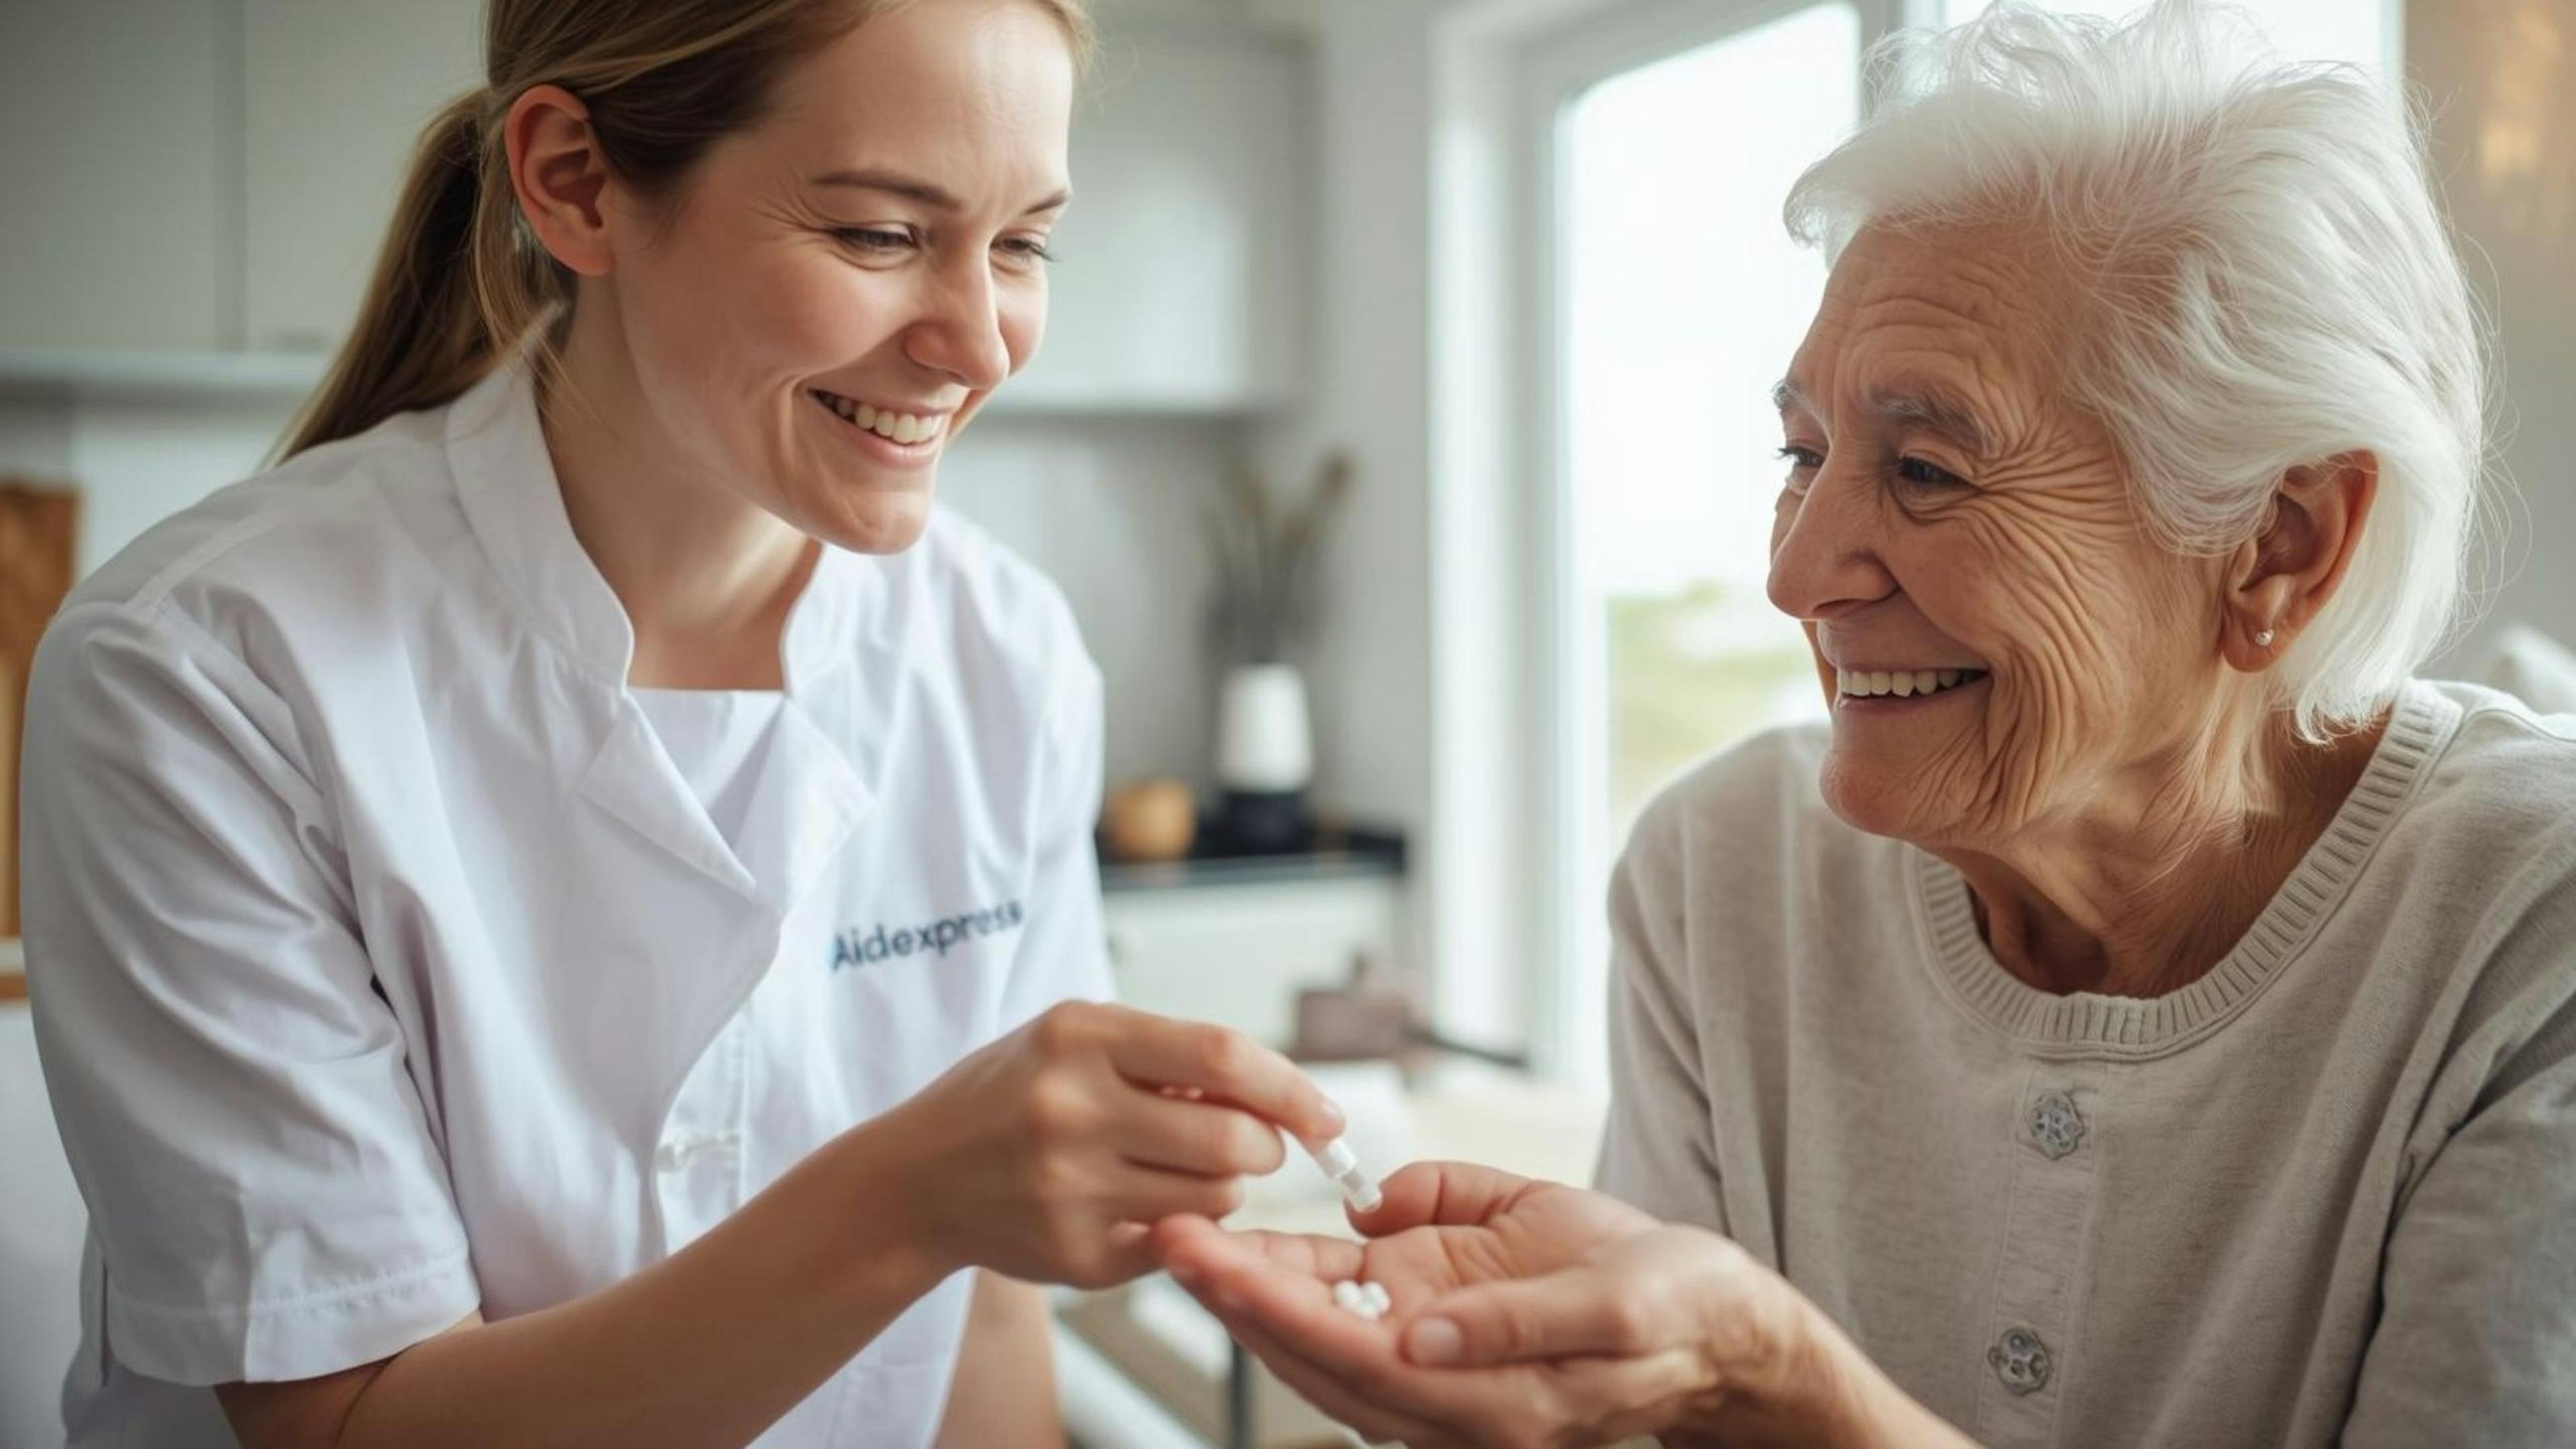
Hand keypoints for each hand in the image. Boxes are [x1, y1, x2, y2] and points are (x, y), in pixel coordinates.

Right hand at [874, 1001, 1344, 1287]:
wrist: (915, 1177)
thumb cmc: (1011, 1093)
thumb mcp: (1073, 1038)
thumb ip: (1167, 1054)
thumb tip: (1276, 1091)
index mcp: (1080, 1038)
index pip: (1223, 1056)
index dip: (1291, 1087)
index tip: (1324, 1114)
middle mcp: (1072, 1111)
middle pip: (1233, 1139)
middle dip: (1264, 1146)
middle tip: (1252, 1146)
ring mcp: (1070, 1189)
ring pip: (1215, 1200)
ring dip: (1225, 1188)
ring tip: (1183, 1169)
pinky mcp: (1073, 1255)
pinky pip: (1175, 1243)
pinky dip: (1180, 1226)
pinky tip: (1137, 1204)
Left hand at [1154, 1162, 1837, 1448]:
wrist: (1717, 1326)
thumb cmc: (1675, 1305)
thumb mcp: (1614, 1302)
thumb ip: (1514, 1322)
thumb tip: (1418, 1332)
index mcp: (1486, 1398)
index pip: (1349, 1354)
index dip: (1272, 1309)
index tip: (1210, 1259)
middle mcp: (1445, 1395)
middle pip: (1312, 1350)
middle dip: (1233, 1296)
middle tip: (1164, 1234)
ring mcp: (1436, 1366)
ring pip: (1318, 1335)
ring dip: (1247, 1289)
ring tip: (1181, 1233)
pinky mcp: (1440, 1331)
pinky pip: (1351, 1311)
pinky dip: (1292, 1280)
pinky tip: (1243, 1248)